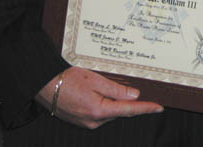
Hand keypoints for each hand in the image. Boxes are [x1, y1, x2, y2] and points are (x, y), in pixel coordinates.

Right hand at [35, 67, 163, 128]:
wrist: (44, 86)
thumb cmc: (68, 80)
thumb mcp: (95, 80)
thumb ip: (117, 89)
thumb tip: (134, 96)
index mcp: (99, 110)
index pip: (129, 110)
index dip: (146, 108)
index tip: (159, 107)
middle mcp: (93, 121)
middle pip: (119, 111)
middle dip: (127, 101)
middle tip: (132, 86)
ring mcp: (86, 123)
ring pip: (109, 112)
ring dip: (113, 101)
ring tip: (104, 85)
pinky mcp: (81, 121)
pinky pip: (99, 113)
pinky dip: (104, 104)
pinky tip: (97, 93)